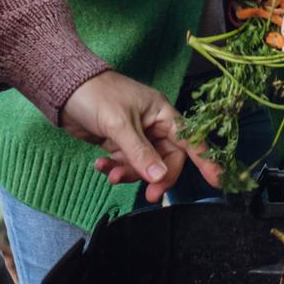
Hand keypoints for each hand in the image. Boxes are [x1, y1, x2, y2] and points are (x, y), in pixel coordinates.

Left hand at [61, 70, 220, 203]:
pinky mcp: (119, 143)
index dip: (206, 160)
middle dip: (156, 176)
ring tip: (110, 173)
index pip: (190, 140)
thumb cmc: (97, 96)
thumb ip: (141, 153)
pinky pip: (126, 163)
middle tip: (147, 194)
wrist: (65, 89)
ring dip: (129, 173)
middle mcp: (153, 125)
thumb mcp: (120, 124)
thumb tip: (160, 177)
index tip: (218, 181)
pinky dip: (115, 168)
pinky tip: (100, 165)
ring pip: (145, 166)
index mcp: (162, 113)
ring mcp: (136, 135)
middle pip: (167, 160)